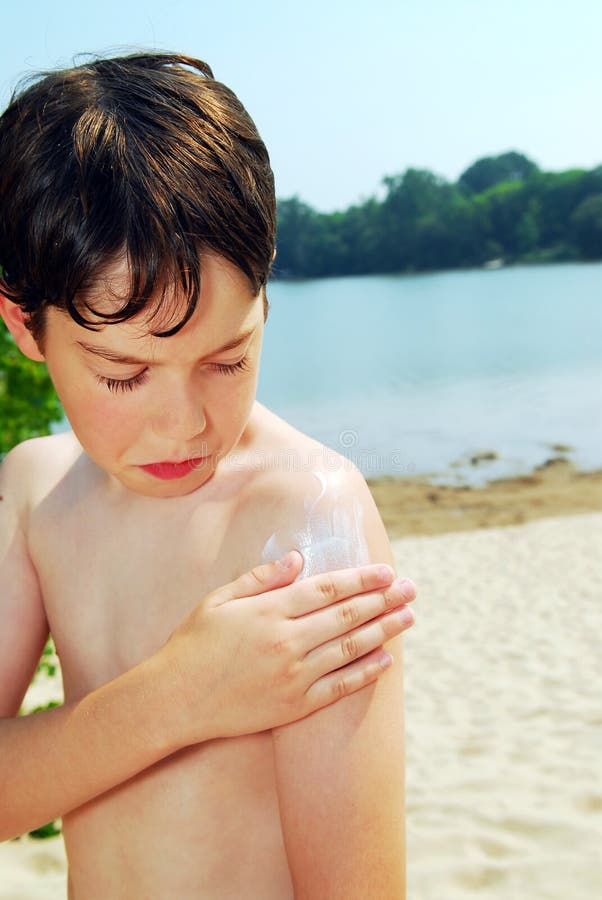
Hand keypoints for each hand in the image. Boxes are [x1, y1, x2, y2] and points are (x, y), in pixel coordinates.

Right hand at [160, 550, 415, 743]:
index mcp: (269, 611)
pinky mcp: (293, 706)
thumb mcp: (219, 600)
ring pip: (350, 648)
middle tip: (411, 589)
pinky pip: (339, 687)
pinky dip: (365, 672)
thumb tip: (297, 558)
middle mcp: (287, 641)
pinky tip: (386, 660)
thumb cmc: (193, 644)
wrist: (174, 700)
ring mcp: (293, 676)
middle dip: (384, 600)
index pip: (328, 589)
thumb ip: (260, 579)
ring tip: (408, 618)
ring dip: (385, 631)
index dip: (362, 579)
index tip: (387, 572)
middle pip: (348, 616)